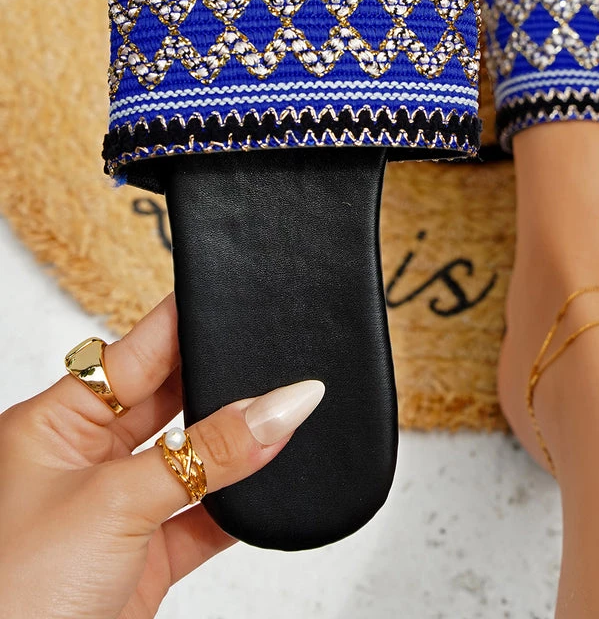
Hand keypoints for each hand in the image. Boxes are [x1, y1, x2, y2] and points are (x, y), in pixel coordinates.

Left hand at [0, 294, 324, 618]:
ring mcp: (115, 512)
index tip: (237, 299)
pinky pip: (204, 518)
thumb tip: (281, 406)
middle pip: (169, 402)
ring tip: (283, 422)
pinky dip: (238, 507)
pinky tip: (269, 487)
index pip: (132, 352)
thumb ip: (206, 455)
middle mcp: (83, 461)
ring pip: (192, 462)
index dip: (184, 325)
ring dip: (235, 451)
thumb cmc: (14, 595)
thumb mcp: (117, 503)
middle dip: (219, 385)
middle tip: (275, 365)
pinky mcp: (143, 560)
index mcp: (52, 425)